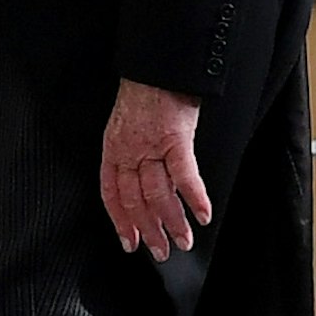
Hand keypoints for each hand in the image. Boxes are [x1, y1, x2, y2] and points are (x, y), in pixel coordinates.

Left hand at [100, 79, 211, 263]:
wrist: (158, 64)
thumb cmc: (147, 92)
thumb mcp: (129, 124)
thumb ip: (133, 153)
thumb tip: (144, 180)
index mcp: (114, 148)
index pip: (112, 194)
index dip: (120, 221)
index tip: (129, 242)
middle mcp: (128, 150)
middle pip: (135, 199)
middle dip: (149, 230)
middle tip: (161, 251)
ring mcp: (151, 145)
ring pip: (158, 192)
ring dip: (172, 221)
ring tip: (184, 241)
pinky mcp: (175, 137)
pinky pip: (184, 173)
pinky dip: (194, 196)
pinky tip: (203, 214)